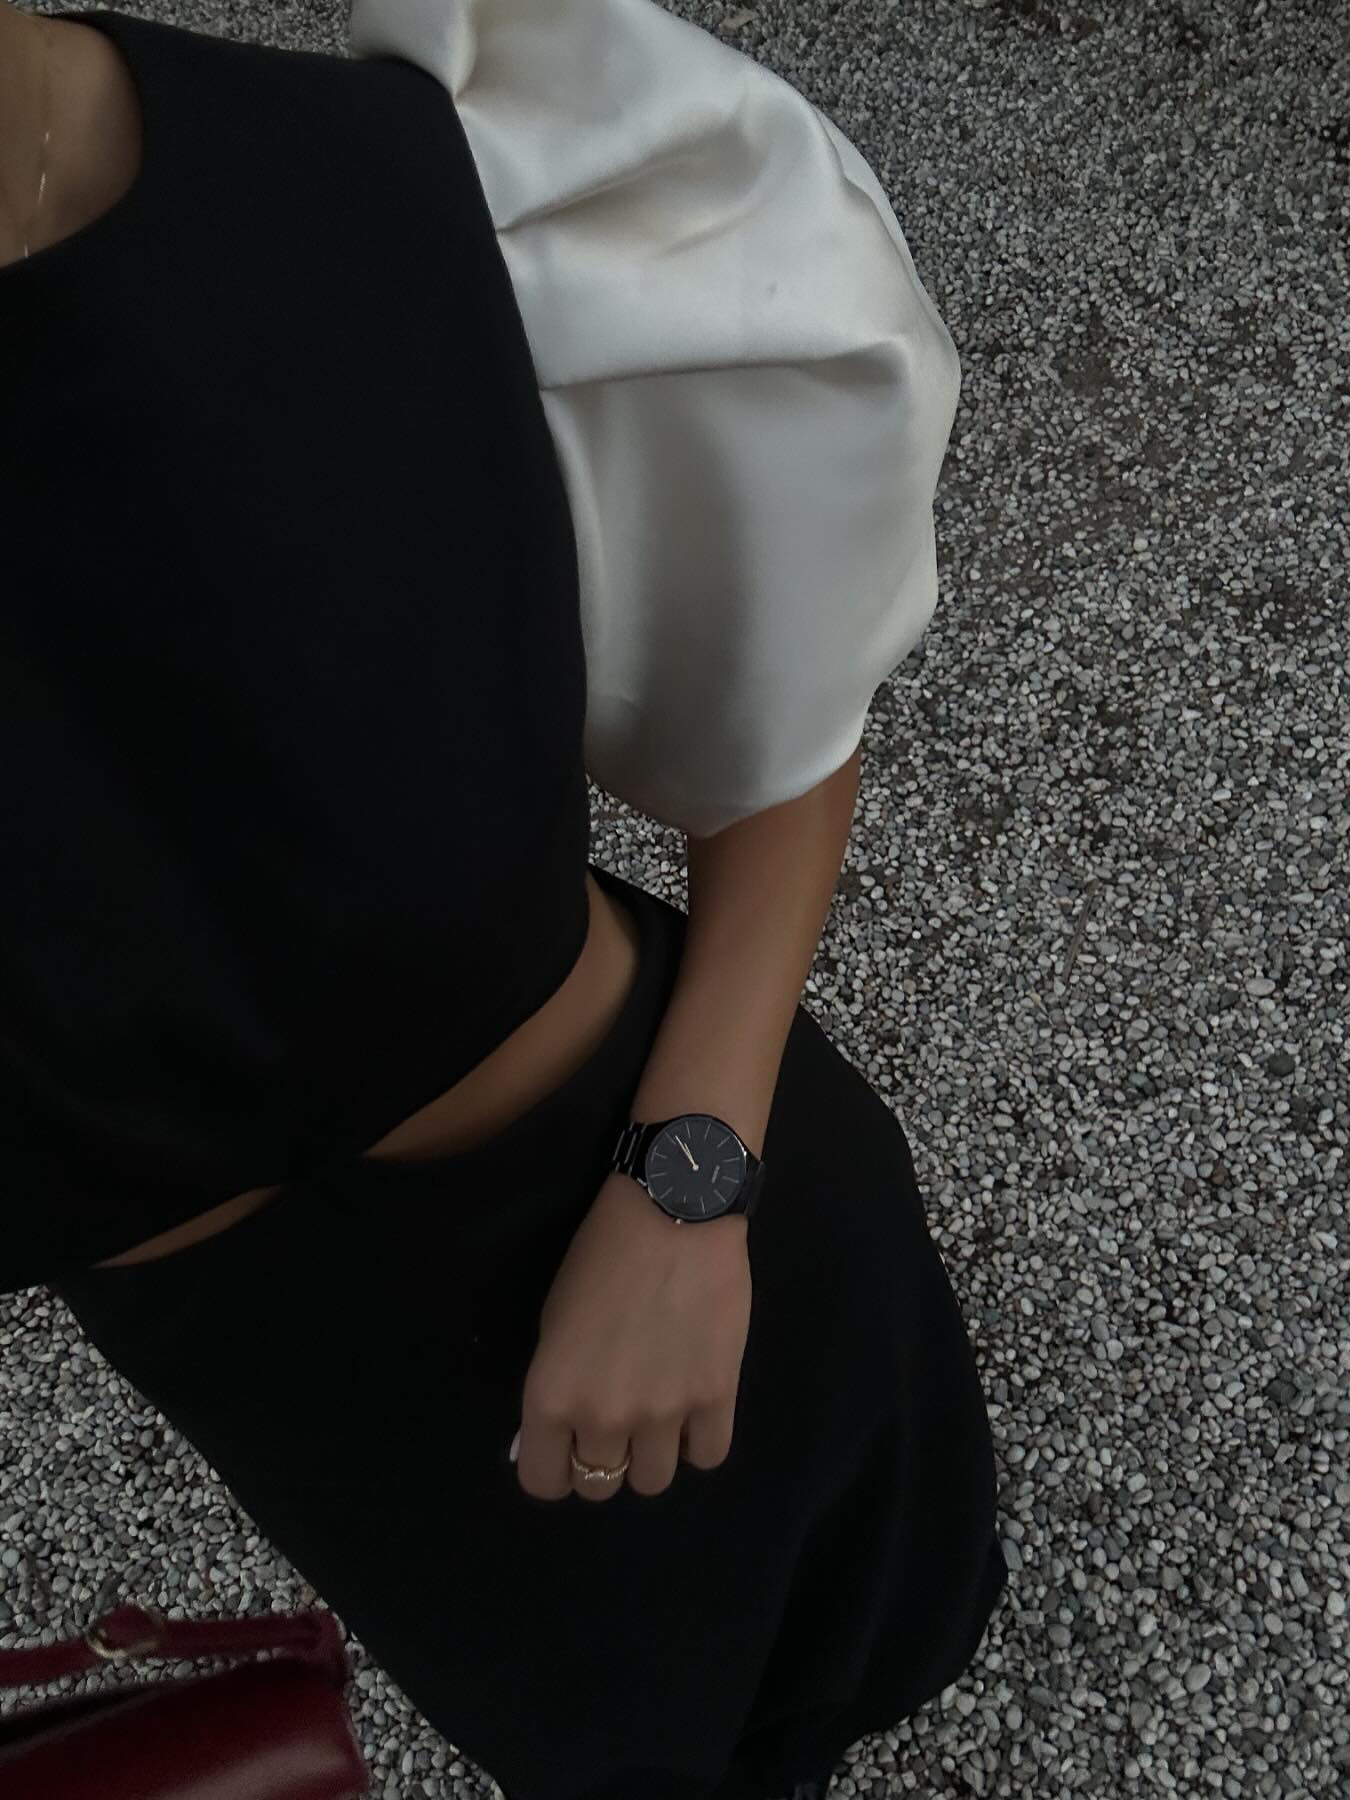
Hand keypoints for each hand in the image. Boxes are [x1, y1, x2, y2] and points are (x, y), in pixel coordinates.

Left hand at [513, 1170, 751, 1501]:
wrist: (675, 1212)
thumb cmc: (602, 1254)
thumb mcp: (554, 1319)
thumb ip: (557, 1383)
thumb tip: (558, 1432)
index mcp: (553, 1395)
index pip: (544, 1481)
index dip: (554, 1468)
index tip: (566, 1448)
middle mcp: (605, 1415)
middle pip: (600, 1485)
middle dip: (602, 1459)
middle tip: (615, 1421)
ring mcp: (664, 1412)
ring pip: (654, 1482)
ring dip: (652, 1454)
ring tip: (659, 1413)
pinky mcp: (717, 1397)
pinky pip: (708, 1456)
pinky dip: (699, 1441)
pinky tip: (695, 1408)